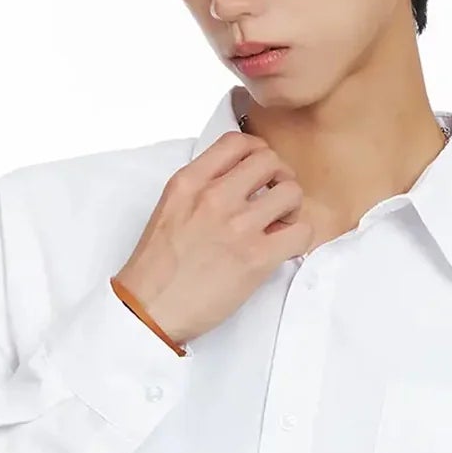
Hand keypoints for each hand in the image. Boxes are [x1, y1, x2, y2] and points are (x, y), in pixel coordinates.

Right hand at [115, 131, 314, 346]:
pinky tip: (284, 249)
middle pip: (269, 160)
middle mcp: (214, 197)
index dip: (257, 152)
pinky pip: (301, 232)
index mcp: (189, 182)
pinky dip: (300, 239)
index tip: (259, 172)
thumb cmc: (157, 269)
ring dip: (292, 209)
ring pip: (291, 193)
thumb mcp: (169, 210)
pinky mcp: (256, 258)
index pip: (237, 142)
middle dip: (279, 177)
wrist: (149, 310)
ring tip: (280, 226)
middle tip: (274, 199)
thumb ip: (199, 190)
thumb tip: (235, 184)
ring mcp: (237, 226)